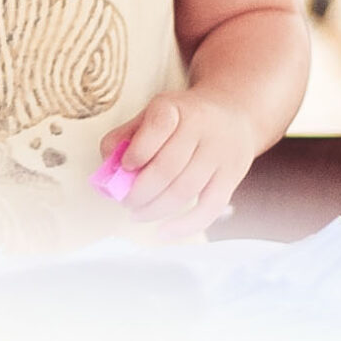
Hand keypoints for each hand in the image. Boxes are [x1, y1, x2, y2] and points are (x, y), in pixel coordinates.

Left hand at [98, 88, 259, 236]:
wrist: (233, 113)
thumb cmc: (182, 118)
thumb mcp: (152, 114)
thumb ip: (125, 136)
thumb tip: (107, 164)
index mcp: (175, 108)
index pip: (158, 126)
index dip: (137, 151)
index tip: (124, 167)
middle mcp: (201, 127)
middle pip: (168, 167)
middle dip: (140, 191)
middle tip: (126, 202)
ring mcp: (219, 153)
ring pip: (186, 190)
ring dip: (156, 209)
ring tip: (138, 213)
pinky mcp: (232, 176)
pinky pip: (210, 207)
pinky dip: (185, 225)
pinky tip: (164, 232)